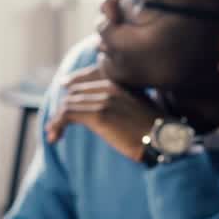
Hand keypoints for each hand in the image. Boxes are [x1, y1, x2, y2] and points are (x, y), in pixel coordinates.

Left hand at [44, 65, 159, 160]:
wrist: (164, 138)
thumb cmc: (156, 129)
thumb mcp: (140, 110)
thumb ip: (125, 105)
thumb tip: (116, 116)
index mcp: (119, 84)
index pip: (86, 80)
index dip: (72, 89)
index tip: (62, 99)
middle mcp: (109, 87)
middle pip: (74, 92)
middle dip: (63, 109)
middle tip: (55, 127)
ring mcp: (104, 100)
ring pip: (68, 104)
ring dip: (57, 121)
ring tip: (53, 135)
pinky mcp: (98, 115)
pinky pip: (68, 115)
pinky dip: (57, 125)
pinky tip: (56, 136)